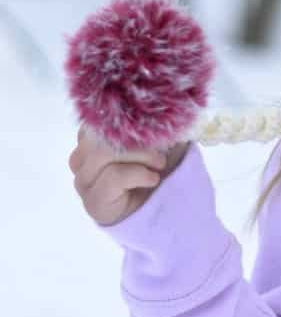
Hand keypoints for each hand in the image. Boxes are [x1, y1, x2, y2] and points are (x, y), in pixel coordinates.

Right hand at [69, 124, 189, 226]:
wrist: (164, 209)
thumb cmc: (159, 170)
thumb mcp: (159, 141)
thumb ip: (151, 124)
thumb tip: (157, 108)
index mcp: (91, 141)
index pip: (97, 120)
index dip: (124, 121)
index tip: (152, 127)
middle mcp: (81, 160)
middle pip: (99, 134)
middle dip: (136, 139)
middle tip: (161, 151)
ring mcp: (84, 181)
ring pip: (104, 153)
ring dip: (140, 156)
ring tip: (159, 165)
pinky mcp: (93, 201)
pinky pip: (112, 177)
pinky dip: (138, 174)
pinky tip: (153, 179)